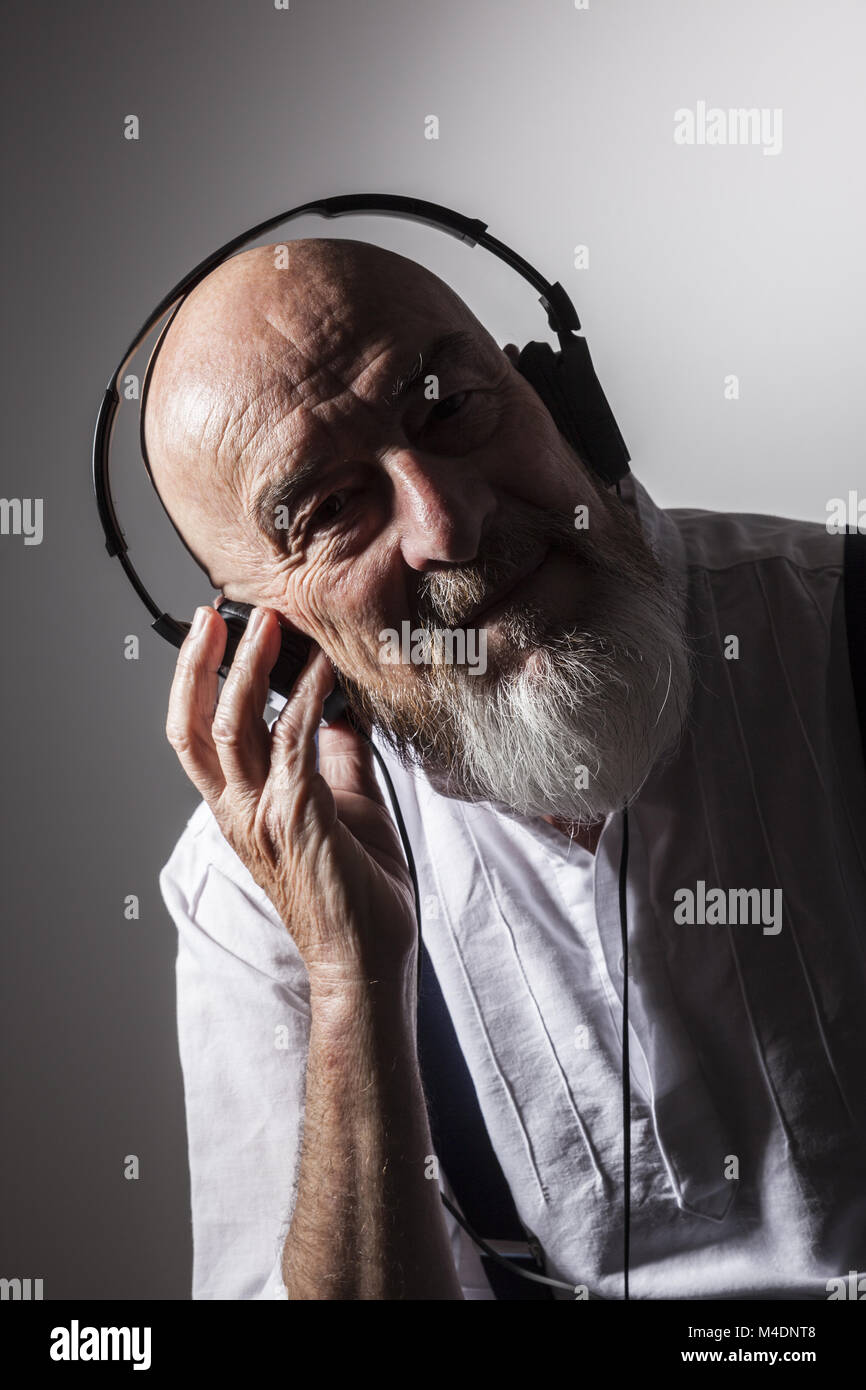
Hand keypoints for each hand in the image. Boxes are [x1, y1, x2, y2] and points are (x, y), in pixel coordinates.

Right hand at [165, 605, 416, 983]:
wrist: (367, 958)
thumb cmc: (356, 890)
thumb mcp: (343, 807)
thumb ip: (335, 758)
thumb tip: (341, 710)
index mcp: (239, 808)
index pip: (192, 736)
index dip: (192, 682)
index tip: (209, 633)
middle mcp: (239, 811)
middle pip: (195, 725)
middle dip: (201, 664)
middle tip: (219, 613)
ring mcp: (263, 817)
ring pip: (235, 727)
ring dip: (251, 669)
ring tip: (271, 624)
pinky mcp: (300, 820)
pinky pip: (294, 745)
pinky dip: (305, 701)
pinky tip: (324, 671)